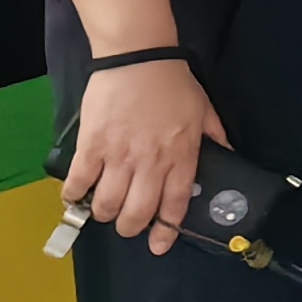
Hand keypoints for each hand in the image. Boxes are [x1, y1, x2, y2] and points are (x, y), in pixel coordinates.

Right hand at [63, 56, 226, 257]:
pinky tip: (75, 197)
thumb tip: (228, 156)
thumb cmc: (173, 83)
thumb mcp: (205, 111)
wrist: (138, 57)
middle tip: (128, 226)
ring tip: (104, 210)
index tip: (159, 245)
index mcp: (180, 156)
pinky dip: (74, 196)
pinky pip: (79, 182)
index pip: (175, 204)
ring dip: (104, 214)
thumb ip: (215, 137)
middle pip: (138, 213)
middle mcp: (150, 162)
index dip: (166, 230)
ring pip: (107, 204)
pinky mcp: (92, 145)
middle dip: (131, 228)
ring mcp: (119, 155)